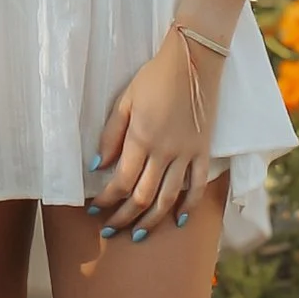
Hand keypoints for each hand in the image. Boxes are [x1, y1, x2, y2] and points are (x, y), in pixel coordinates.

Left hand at [90, 32, 214, 241]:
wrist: (193, 61)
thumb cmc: (154, 77)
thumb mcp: (125, 101)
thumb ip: (111, 135)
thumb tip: (97, 166)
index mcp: (141, 139)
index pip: (121, 182)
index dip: (106, 201)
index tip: (94, 209)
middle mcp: (164, 152)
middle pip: (142, 197)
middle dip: (123, 218)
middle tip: (110, 231)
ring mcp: (187, 154)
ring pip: (168, 198)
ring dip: (151, 221)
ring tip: (138, 235)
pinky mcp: (204, 151)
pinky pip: (198, 185)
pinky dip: (189, 205)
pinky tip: (178, 220)